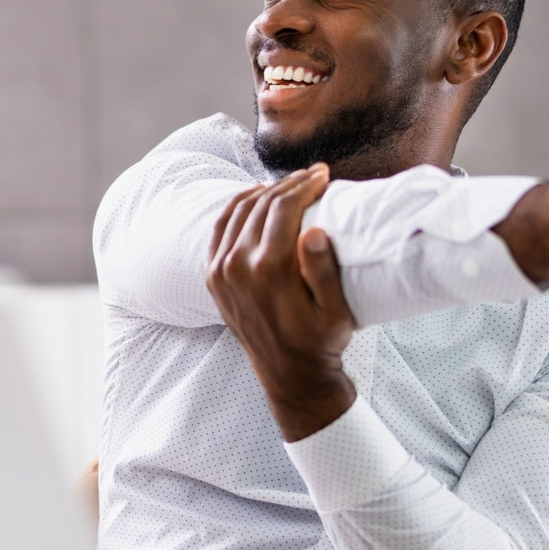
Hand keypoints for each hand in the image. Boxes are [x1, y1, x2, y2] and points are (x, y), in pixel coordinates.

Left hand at [205, 164, 359, 442]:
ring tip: (290, 184)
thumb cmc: (320, 342)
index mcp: (269, 270)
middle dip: (289, 184)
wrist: (289, 375)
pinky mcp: (213, 277)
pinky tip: (256, 198)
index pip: (283, 208)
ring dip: (265, 191)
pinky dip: (237, 207)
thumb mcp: (336, 312)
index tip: (323, 174)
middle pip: (262, 205)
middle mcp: (238, 266)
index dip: (304, 185)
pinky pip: (221, 228)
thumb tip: (315, 231)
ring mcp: (220, 271)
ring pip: (239, 211)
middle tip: (312, 175)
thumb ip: (324, 271)